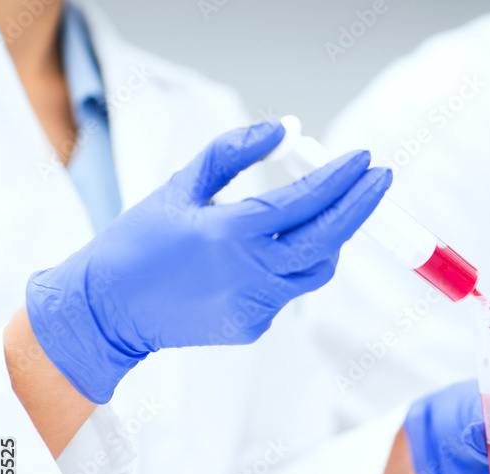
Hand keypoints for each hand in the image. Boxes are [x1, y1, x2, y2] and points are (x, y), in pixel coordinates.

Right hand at [26, 120, 390, 402]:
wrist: (109, 310)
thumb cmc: (140, 241)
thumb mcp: (181, 186)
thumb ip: (233, 153)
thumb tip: (286, 130)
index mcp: (229, 232)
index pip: (304, 201)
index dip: (340, 178)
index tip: (364, 158)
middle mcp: (250, 272)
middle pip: (328, 238)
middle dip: (361, 205)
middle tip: (380, 178)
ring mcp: (256, 304)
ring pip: (316, 268)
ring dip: (330, 237)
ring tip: (326, 211)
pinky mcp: (255, 326)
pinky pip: (290, 290)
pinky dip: (290, 266)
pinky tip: (265, 255)